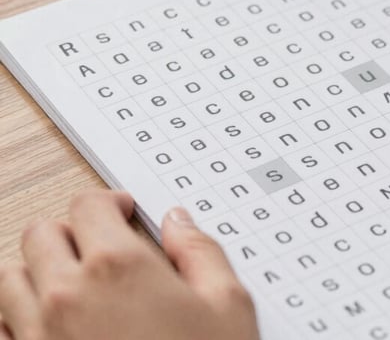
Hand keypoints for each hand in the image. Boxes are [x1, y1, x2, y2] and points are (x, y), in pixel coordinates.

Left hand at [0, 190, 259, 339]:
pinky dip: (13, 320)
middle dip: (71, 230)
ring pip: (8, 279)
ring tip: (69, 283)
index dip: (108, 201)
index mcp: (119, 267)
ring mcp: (38, 336)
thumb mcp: (229, 305)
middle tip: (98, 243)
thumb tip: (180, 222)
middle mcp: (67, 295)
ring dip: (35, 271)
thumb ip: (201, 251)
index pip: (89, 205)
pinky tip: (45, 326)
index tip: (120, 210)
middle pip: (41, 234)